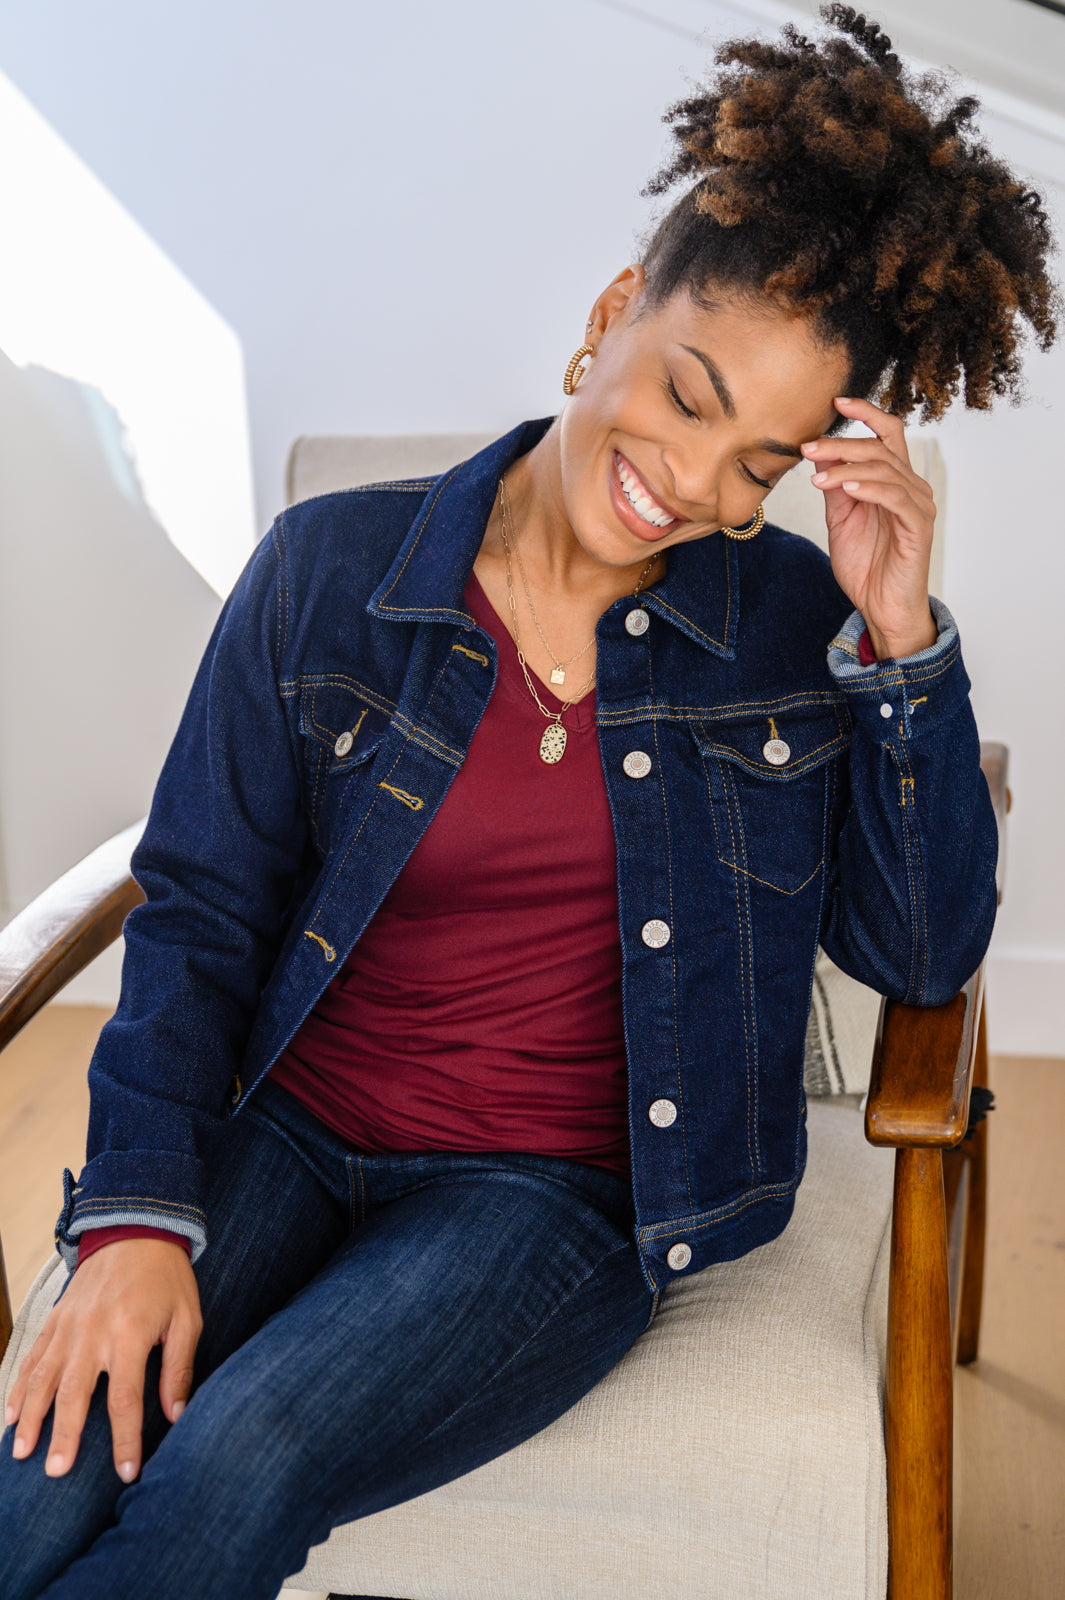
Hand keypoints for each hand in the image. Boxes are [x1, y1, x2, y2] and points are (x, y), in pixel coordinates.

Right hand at [5, 1237, 201, 1481]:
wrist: (136, 1229)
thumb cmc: (167, 1278)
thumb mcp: (187, 1319)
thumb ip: (179, 1368)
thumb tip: (176, 1415)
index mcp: (130, 1335)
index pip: (125, 1399)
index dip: (126, 1439)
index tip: (127, 1473)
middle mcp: (93, 1332)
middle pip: (74, 1394)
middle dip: (64, 1435)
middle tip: (56, 1472)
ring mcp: (69, 1325)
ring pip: (44, 1378)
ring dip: (32, 1417)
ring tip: (22, 1453)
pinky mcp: (55, 1317)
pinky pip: (33, 1357)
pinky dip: (20, 1386)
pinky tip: (12, 1415)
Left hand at [802, 397, 937, 659]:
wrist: (881, 607)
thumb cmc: (866, 566)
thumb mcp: (841, 519)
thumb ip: (835, 486)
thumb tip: (820, 454)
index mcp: (893, 481)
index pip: (887, 434)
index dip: (866, 413)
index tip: (837, 402)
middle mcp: (911, 487)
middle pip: (880, 448)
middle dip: (841, 444)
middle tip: (808, 448)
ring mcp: (917, 505)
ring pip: (885, 470)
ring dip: (848, 468)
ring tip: (818, 475)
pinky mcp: (918, 526)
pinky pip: (896, 498)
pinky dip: (870, 488)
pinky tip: (846, 488)